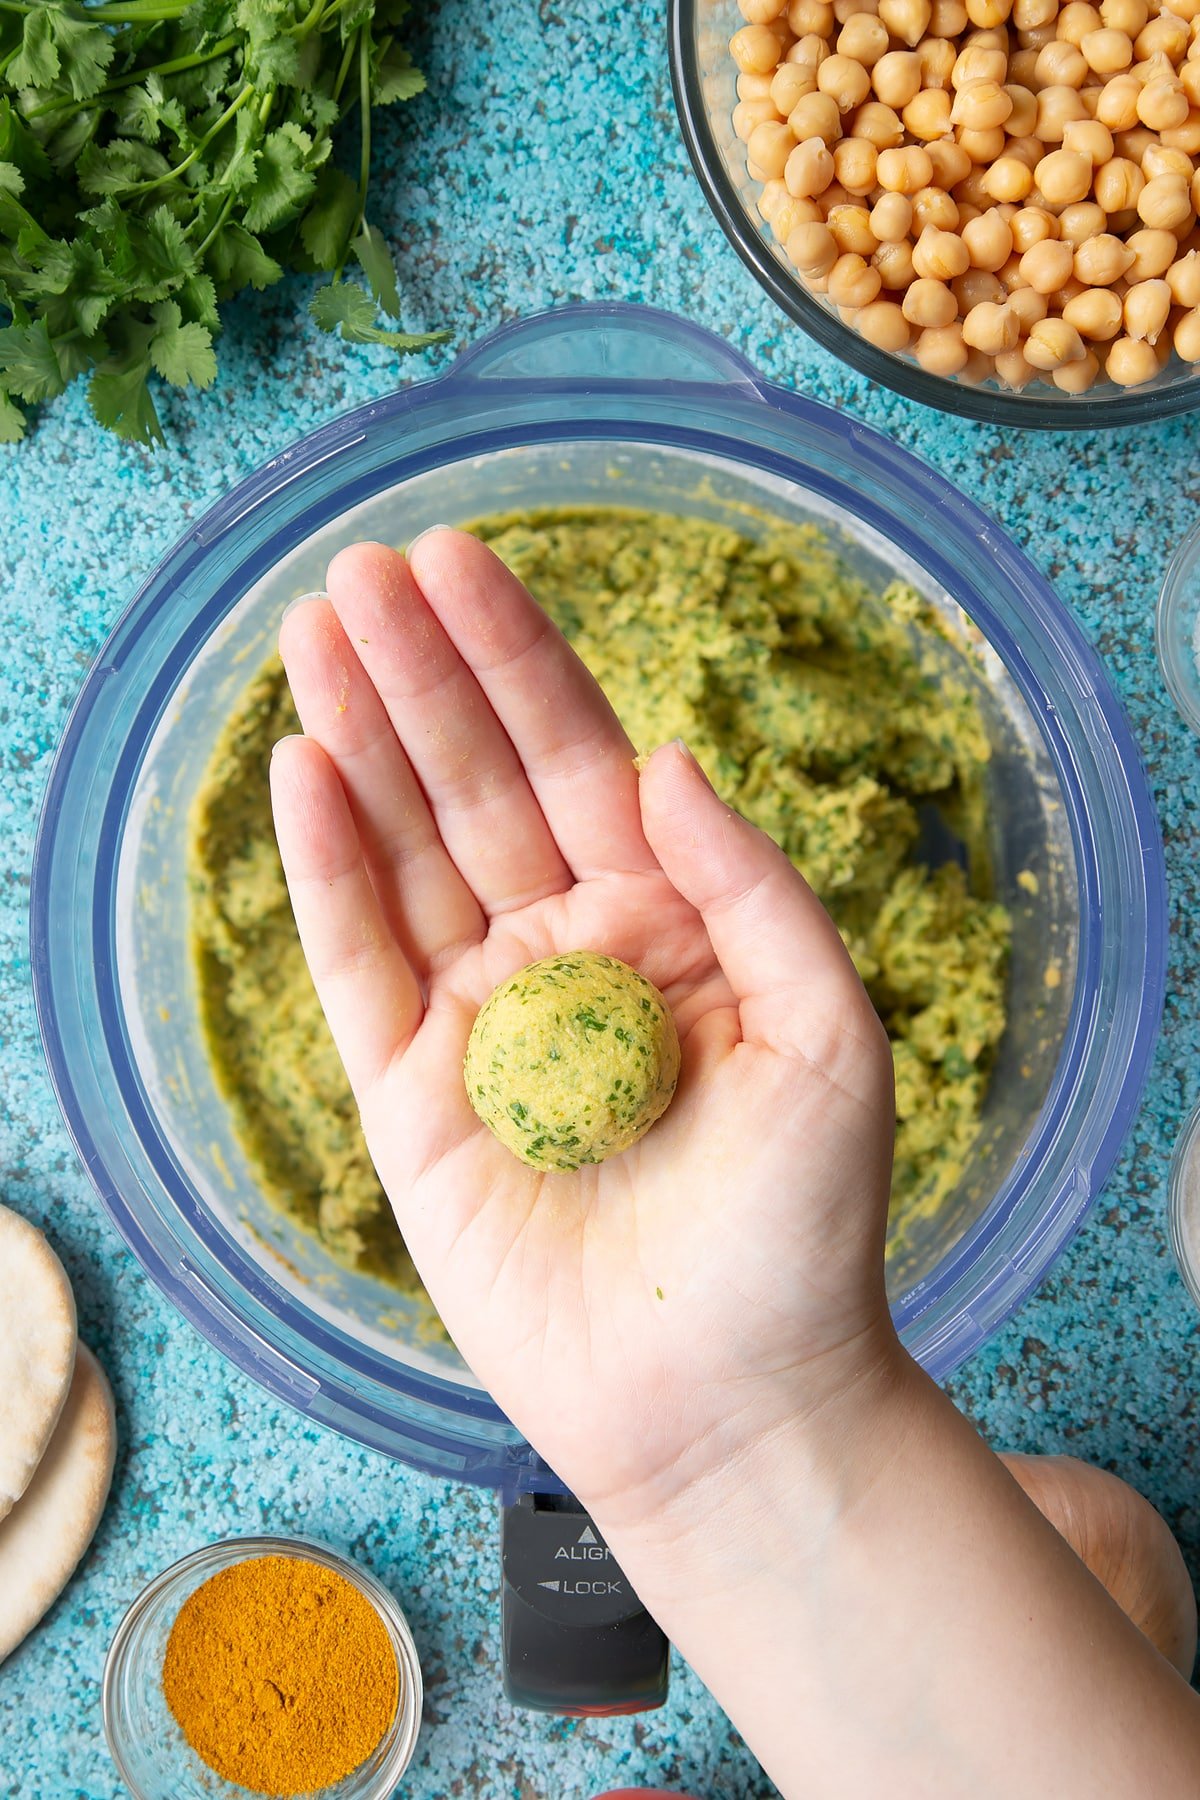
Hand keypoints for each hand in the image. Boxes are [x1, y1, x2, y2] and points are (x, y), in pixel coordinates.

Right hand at [271, 530, 899, 1522]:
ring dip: (360, 740)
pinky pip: (359, 964)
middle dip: (420, 675)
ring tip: (314, 632)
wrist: (730, 1396)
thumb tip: (668, 758)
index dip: (519, 659)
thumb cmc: (803, 1226)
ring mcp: (480, 1018)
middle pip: (476, 786)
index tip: (458, 560)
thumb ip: (750, 887)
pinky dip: (328, 869)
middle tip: (358, 572)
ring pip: (406, 852)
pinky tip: (303, 770)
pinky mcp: (412, 1097)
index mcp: (665, 921)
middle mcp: (564, 952)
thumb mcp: (828, 1034)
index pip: (579, 760)